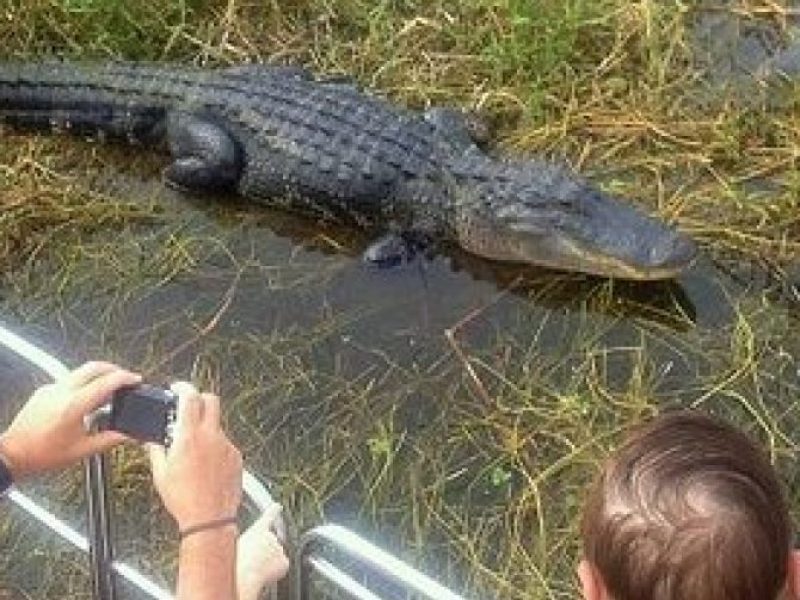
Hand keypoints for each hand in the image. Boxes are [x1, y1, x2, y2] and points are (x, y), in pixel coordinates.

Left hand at [0, 361, 140, 478]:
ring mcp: (50, 390)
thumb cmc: (40, 454)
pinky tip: (85, 399)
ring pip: (80, 372)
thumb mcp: (81, 451)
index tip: (135, 379)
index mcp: (73, 406)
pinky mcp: (43, 392)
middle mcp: (61, 392)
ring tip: (107, 390)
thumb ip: (108, 440)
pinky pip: (68, 380)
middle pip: (93, 367)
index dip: (125, 378)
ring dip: (97, 376)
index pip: (106, 382)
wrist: (12, 455)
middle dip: (113, 369)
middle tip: (124, 377)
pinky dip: (82, 384)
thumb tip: (125, 435)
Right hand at [148, 382, 241, 529]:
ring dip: (206, 427)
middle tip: (189, 407)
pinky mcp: (236, 456)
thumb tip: (151, 441)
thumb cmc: (184, 500)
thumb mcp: (160, 474)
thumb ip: (156, 451)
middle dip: (200, 398)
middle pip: (212, 400)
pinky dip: (215, 446)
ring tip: (194, 449)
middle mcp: (211, 437)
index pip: (190, 397)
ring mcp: (227, 445)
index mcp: (190, 437)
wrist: (209, 519)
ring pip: (218, 424)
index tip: (178, 388)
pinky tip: (206, 463)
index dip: (183, 387)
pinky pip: (225, 443)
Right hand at [236, 503, 288, 599]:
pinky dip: (274, 572)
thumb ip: (246, 543)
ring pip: (273, 557)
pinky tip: (264, 575)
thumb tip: (249, 550)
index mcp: (258, 530)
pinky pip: (280, 567)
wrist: (244, 575)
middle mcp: (271, 536)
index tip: (278, 505)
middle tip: (251, 564)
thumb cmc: (235, 563)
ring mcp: (279, 548)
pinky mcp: (284, 562)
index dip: (273, 510)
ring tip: (254, 570)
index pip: (268, 516)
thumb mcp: (236, 546)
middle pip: (269, 545)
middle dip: (264, 553)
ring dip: (266, 563)